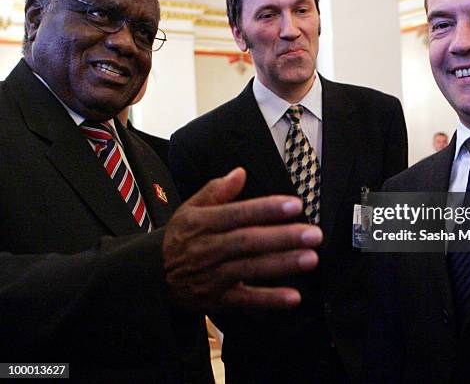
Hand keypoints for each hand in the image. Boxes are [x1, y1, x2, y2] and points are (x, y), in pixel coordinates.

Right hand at [163, 167, 321, 310]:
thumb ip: (216, 190)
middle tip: (314, 234)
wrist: (152, 278)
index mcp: (202, 223)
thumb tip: (240, 172)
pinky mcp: (217, 300)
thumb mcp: (189, 209)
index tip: (294, 205)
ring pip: (250, 269)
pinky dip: (269, 300)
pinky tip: (294, 297)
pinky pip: (245, 300)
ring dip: (282, 264)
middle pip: (248, 242)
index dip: (266, 209)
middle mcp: (208, 249)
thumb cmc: (179, 238)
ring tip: (311, 258)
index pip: (237, 214)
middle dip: (282, 237)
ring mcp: (212, 276)